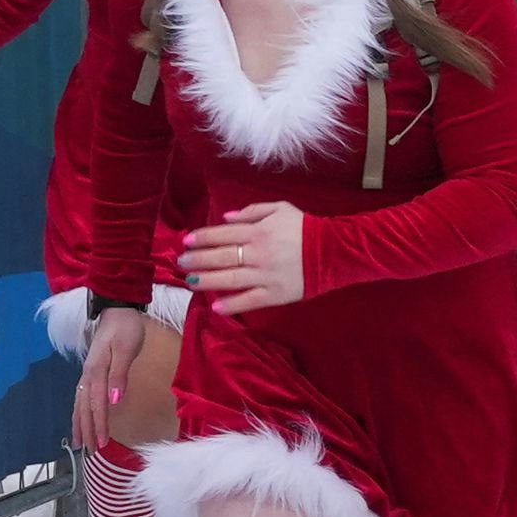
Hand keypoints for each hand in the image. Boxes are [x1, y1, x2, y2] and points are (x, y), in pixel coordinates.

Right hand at [72, 306, 148, 453]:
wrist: (118, 309)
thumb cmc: (126, 328)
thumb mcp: (126, 349)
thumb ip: (120, 375)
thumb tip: (114, 401)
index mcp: (96, 371)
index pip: (97, 404)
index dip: (99, 425)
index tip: (103, 443)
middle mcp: (88, 374)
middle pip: (85, 408)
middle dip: (88, 430)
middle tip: (91, 452)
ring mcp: (88, 373)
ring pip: (80, 403)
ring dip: (80, 424)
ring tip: (80, 443)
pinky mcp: (91, 371)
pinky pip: (82, 396)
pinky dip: (80, 411)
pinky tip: (81, 419)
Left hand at [182, 201, 307, 309]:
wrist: (334, 251)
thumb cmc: (305, 228)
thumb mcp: (280, 209)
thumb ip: (252, 212)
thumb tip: (226, 218)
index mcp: (258, 232)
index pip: (223, 235)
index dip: (202, 238)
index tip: (186, 242)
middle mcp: (258, 254)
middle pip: (221, 257)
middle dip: (198, 260)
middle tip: (182, 263)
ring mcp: (265, 276)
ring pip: (230, 280)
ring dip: (207, 281)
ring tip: (189, 282)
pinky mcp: (275, 294)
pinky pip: (249, 301)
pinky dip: (232, 305)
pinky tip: (215, 306)